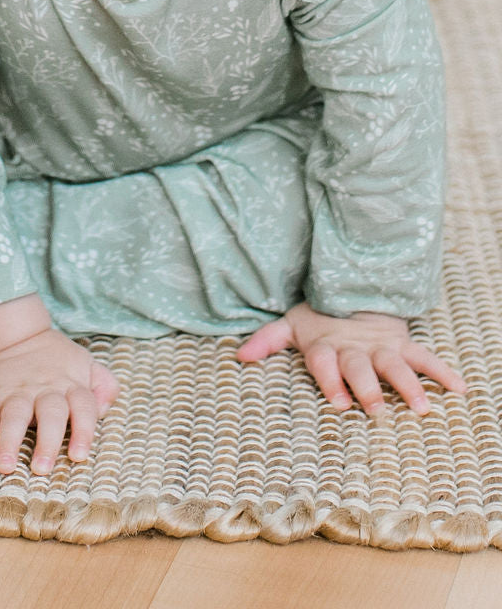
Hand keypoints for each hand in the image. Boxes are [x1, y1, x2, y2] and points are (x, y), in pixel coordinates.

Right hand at [0, 327, 119, 473]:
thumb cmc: (59, 362)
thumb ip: (105, 385)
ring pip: (13, 414)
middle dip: (46, 440)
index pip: (82, 406)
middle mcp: (44, 389)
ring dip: (8, 440)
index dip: (83, 429)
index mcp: (70, 385)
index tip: (79, 455)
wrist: (17, 337)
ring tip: (5, 466)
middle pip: (49, 413)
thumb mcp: (87, 366)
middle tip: (41, 469)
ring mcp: (16, 391)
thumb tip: (104, 407)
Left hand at [236, 301, 466, 415]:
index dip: (330, 380)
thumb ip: (268, 340)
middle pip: (360, 367)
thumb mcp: (292, 325)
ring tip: (421, 408)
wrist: (352, 288)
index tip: (339, 403)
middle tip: (376, 409)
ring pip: (395, 365)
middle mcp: (353, 348)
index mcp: (325, 345)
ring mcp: (380, 345)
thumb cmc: (319, 317)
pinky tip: (459, 388)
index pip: (325, 362)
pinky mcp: (402, 342)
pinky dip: (442, 371)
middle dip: (368, 387)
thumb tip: (239, 356)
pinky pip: (424, 356)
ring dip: (408, 385)